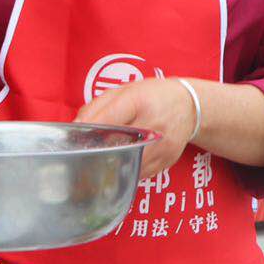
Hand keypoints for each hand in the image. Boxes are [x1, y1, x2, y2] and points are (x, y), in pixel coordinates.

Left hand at [76, 77, 196, 179]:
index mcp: (140, 102)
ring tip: (98, 161)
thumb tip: (76, 127)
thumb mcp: (124, 91)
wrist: (189, 106)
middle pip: (118, 146)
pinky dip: (125, 169)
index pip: (110, 118)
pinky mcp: (166, 161)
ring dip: (110, 165)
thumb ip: (97, 107)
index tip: (74, 138)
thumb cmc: (152, 96)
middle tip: (83, 155)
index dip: (89, 129)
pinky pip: (138, 172)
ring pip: (127, 164)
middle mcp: (153, 125)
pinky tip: (119, 163)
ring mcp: (162, 147)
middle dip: (98, 153)